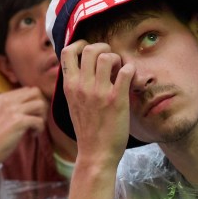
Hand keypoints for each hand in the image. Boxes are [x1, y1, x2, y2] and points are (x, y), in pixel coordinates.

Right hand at [0, 87, 47, 186]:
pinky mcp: (18, 121)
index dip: (34, 101)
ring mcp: (13, 110)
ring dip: (42, 116)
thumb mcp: (1, 115)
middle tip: (37, 119)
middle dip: (41, 106)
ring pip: (40, 103)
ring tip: (35, 127)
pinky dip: (40, 129)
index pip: (27, 90)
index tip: (31, 115)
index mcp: (2, 97)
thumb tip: (35, 105)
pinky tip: (32, 135)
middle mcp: (7, 100)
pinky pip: (39, 120)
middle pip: (36, 92)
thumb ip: (13, 108)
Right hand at [61, 40, 135, 168]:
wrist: (96, 154)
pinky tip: (130, 78)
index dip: (80, 44)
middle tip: (110, 58)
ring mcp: (99, 92)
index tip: (89, 51)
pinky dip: (130, 69)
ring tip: (119, 69)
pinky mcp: (117, 100)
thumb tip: (84, 68)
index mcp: (69, 86)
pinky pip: (126, 71)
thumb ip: (76, 86)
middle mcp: (82, 86)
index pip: (66, 51)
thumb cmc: (87, 130)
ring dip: (116, 58)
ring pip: (107, 56)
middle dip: (102, 47)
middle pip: (89, 48)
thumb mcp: (73, 104)